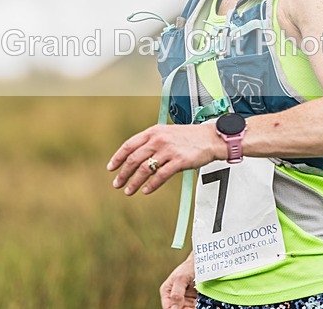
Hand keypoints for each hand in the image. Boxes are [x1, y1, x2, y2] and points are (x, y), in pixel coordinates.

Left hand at [107, 121, 223, 194]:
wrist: (211, 138)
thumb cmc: (190, 137)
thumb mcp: (168, 133)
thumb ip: (152, 141)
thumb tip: (137, 156)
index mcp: (154, 131)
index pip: (129, 145)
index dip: (118, 157)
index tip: (111, 168)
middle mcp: (159, 139)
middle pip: (134, 159)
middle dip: (123, 173)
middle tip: (117, 184)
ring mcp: (169, 150)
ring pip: (144, 169)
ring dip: (134, 182)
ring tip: (128, 191)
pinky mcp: (179, 161)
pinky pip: (160, 176)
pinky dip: (151, 185)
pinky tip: (146, 191)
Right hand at [159, 254, 196, 308]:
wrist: (200, 263)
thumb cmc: (188, 267)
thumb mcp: (181, 279)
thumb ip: (176, 294)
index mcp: (166, 292)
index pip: (168, 307)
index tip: (185, 308)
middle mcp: (174, 298)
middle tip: (194, 306)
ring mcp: (184, 300)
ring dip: (193, 308)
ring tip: (199, 303)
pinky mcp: (192, 301)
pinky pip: (195, 307)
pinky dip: (199, 307)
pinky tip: (203, 305)